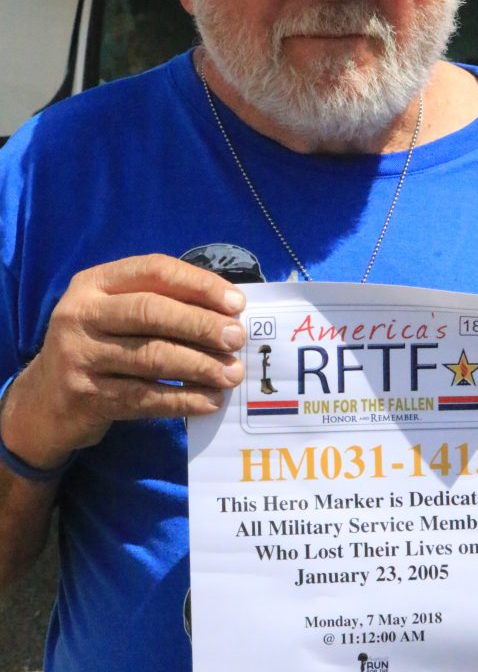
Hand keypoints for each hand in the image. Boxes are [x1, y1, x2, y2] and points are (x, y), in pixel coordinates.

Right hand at [1, 254, 245, 467]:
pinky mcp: (86, 395)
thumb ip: (162, 303)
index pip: (154, 271)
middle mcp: (82, 313)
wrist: (45, 399)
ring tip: (231, 374)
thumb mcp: (116, 313)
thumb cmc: (100, 346)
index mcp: (95, 282)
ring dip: (199, 366)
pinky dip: (182, 399)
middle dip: (201, 325)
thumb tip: (228, 313)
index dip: (199, 284)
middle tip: (237, 339)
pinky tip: (209, 400)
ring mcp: (80, 355)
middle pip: (152, 312)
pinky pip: (145, 397)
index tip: (236, 303)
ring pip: (151, 357)